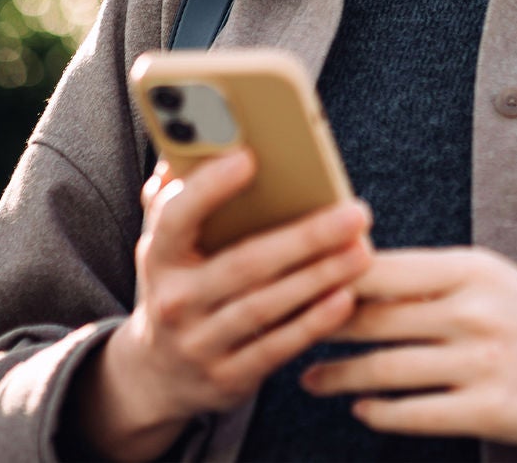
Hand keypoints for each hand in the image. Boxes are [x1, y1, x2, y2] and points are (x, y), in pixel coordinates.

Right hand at [70, 149, 374, 461]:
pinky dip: (313, 323)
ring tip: (362, 250)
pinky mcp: (227, 379)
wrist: (154, 376)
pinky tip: (346, 298)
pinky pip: (277, 347)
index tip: (250, 157)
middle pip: (244, 264)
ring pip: (266, 306)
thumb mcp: (165, 244)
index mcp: (157, 256)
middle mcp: (174, 302)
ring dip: (320, 277)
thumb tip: (192, 137)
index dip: (210, 188)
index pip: (176, 217)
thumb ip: (178, 194)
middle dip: (304, 237)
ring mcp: (199, 345)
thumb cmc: (178, 284)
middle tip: (355, 212)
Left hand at [298, 246, 516, 453]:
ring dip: (337, 377)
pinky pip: (413, 413)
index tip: (291, 285)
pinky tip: (361, 408)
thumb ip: (429, 277)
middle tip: (283, 333)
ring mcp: (482, 363)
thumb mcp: (490, 280)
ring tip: (310, 377)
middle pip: (372, 320)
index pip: (381, 268)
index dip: (328, 278)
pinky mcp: (489, 410)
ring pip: (383, 370)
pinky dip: (378, 412)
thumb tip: (351, 270)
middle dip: (319, 329)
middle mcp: (475, 312)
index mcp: (471, 269)